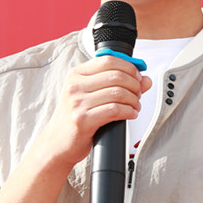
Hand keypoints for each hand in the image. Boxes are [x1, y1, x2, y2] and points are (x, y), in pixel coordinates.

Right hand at [35, 55, 151, 168]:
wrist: (57, 142)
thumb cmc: (75, 116)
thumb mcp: (91, 95)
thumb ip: (116, 84)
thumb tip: (146, 80)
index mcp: (76, 74)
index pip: (108, 60)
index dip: (129, 67)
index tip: (138, 76)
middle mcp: (74, 86)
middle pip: (116, 76)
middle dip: (134, 85)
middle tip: (139, 93)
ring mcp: (77, 103)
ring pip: (118, 93)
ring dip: (133, 100)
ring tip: (135, 106)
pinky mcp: (83, 120)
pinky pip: (114, 110)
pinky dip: (128, 111)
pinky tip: (131, 114)